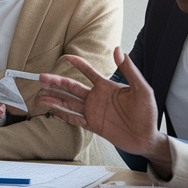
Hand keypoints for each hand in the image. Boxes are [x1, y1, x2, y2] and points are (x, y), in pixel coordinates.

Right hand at [38, 46, 162, 158]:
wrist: (147, 138)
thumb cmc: (147, 113)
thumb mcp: (141, 89)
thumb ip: (129, 70)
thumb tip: (118, 49)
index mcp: (106, 87)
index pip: (88, 72)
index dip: (77, 64)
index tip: (65, 57)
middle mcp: (96, 98)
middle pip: (71, 87)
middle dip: (56, 82)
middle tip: (41, 78)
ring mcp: (93, 111)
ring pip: (68, 103)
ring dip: (54, 98)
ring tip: (39, 95)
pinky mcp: (93, 125)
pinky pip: (74, 119)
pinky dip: (62, 115)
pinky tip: (51, 110)